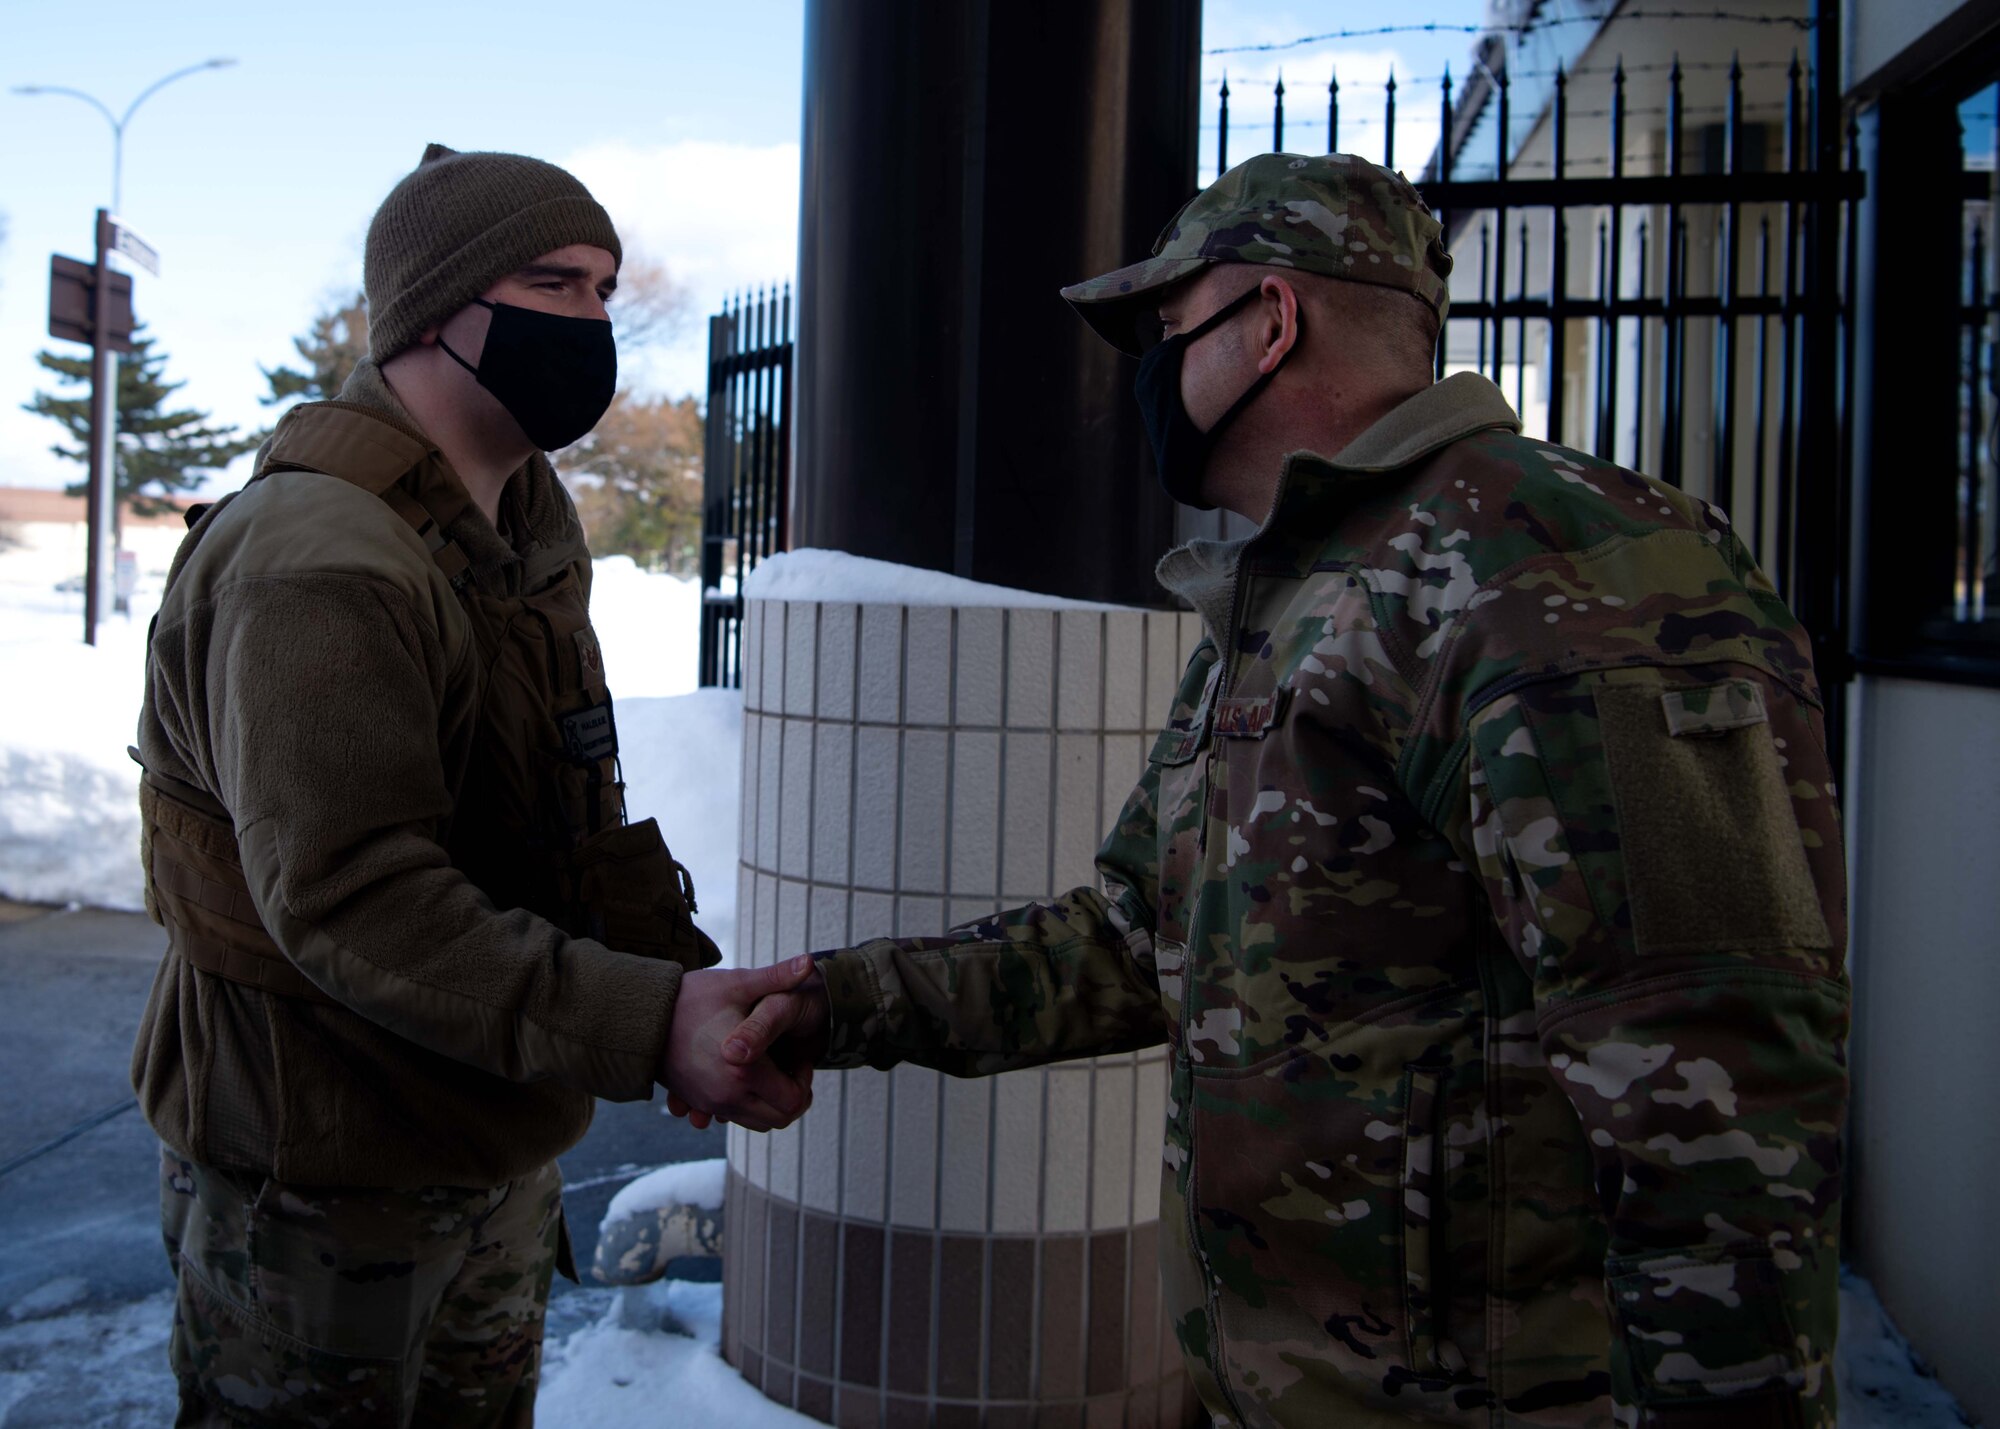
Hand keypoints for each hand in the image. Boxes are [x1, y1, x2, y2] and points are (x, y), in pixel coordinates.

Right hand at [659, 956, 817, 1132]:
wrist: (640, 1015)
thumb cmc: (691, 997)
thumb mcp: (737, 983)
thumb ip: (777, 977)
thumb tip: (809, 962)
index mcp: (744, 1071)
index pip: (795, 1097)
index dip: (805, 1078)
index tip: (800, 1056)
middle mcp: (727, 1096)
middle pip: (781, 1117)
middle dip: (794, 1095)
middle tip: (792, 1066)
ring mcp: (710, 1103)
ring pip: (758, 1123)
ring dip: (772, 1102)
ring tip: (773, 1069)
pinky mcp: (697, 1102)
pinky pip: (733, 1118)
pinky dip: (748, 1106)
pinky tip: (747, 1076)